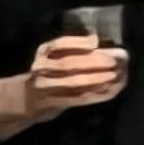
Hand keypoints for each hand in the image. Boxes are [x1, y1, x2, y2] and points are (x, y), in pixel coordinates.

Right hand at [0, 34, 126, 140]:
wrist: (27, 98)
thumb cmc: (49, 73)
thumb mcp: (54, 56)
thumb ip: (74, 49)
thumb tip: (99, 42)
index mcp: (43, 52)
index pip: (59, 44)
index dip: (78, 42)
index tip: (95, 40)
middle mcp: (41, 68)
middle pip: (69, 64)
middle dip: (95, 61)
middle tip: (116, 59)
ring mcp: (45, 87)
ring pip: (75, 82)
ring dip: (99, 78)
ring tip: (116, 75)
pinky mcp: (53, 104)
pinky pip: (78, 99)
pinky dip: (96, 94)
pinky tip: (111, 90)